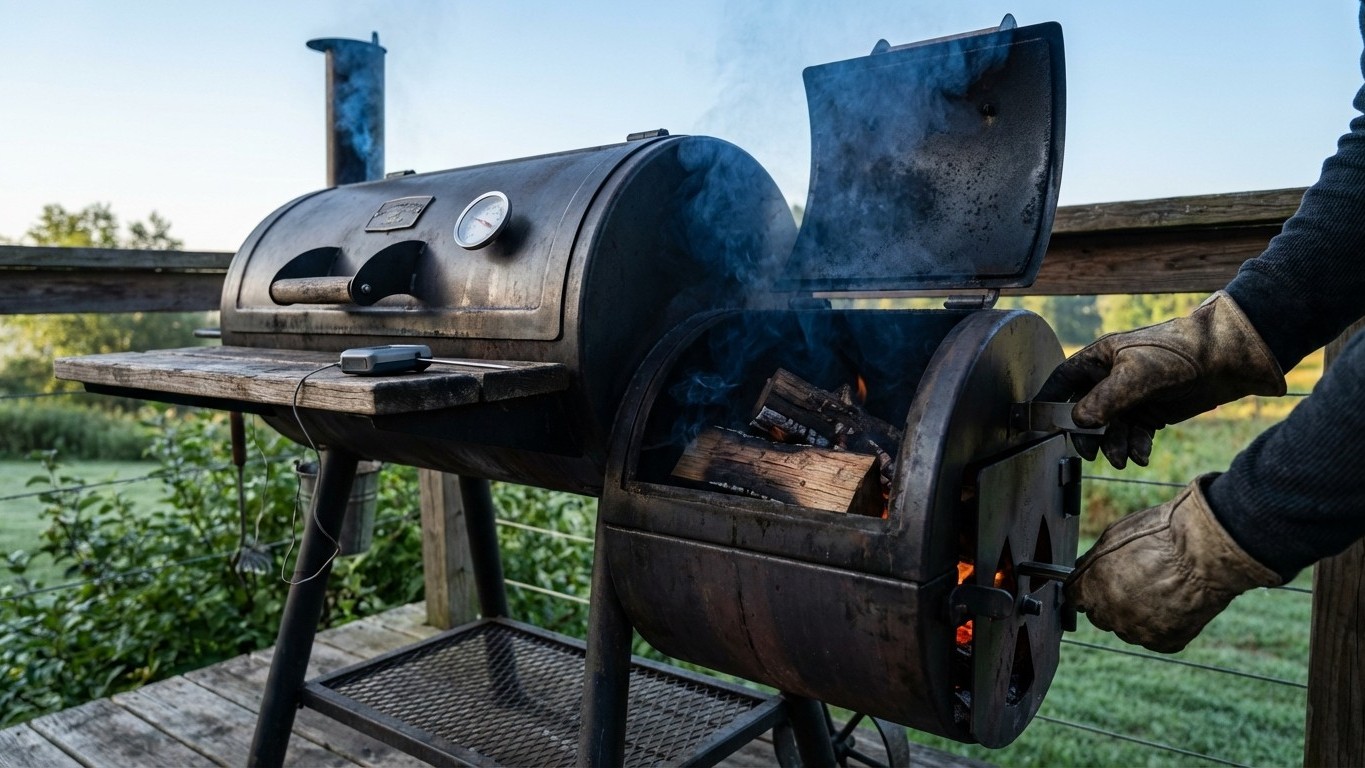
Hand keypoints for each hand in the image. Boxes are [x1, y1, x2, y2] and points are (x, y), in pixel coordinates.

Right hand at [1038, 291, 1283, 467]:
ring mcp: (1132, 396)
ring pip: (1110, 428)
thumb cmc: (1179, 352)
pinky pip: (1134, 435)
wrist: (1227, 358)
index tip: (1040, 424)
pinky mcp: (1152, 411)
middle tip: (1093, 453)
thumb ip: (1104, 400)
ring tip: (1125, 459)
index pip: (1063, 380)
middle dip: (1089, 435)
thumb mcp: (1136, 374)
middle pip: (1085, 412)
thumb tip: (1077, 421)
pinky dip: (1136, 447)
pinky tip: (1143, 455)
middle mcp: (1111, 378)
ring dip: (1114, 446)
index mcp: (1100, 358)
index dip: (1049, 401)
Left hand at [1064, 475, 1280, 652]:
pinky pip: (1156, 638)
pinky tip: (1173, 604)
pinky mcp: (1166, 641)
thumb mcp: (1113, 537)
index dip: (1084, 589)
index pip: (1074, 597)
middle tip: (1134, 582)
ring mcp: (1138, 631)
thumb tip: (1083, 571)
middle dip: (1109, 601)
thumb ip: (1093, 562)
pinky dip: (1162, 626)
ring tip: (1159, 589)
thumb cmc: (1160, 535)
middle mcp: (1110, 615)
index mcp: (1091, 589)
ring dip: (1136, 614)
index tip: (1093, 584)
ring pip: (1128, 628)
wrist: (1205, 551)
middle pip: (1100, 615)